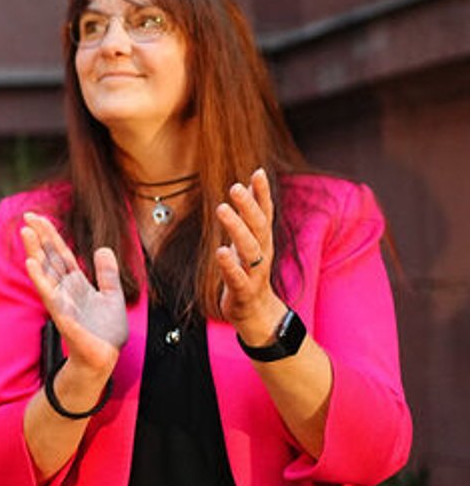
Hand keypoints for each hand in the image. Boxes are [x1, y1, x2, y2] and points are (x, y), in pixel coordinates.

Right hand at [20, 213, 126, 378]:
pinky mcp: (63, 316)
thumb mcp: (113, 296)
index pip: (61, 253)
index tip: (38, 217)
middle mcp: (64, 289)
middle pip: (49, 258)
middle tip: (27, 216)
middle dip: (39, 237)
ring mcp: (61, 301)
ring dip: (34, 251)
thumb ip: (107, 273)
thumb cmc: (105, 332)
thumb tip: (103, 248)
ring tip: (26, 233)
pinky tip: (31, 264)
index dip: (51, 235)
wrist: (105, 358)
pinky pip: (50, 295)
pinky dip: (40, 279)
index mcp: (76, 283)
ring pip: (45, 272)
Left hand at [215, 168, 281, 331]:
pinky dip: (230, 264)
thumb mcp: (249, 241)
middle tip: (235, 187)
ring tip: (223, 209)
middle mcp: (262, 253)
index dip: (262, 193)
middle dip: (248, 206)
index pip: (265, 213)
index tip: (258, 172)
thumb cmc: (248, 272)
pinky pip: (237, 277)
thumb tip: (247, 184)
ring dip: (236, 228)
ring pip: (249, 249)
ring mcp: (254, 272)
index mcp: (262, 241)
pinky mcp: (243, 291)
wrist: (257, 312)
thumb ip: (248, 216)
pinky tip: (221, 252)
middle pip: (258, 227)